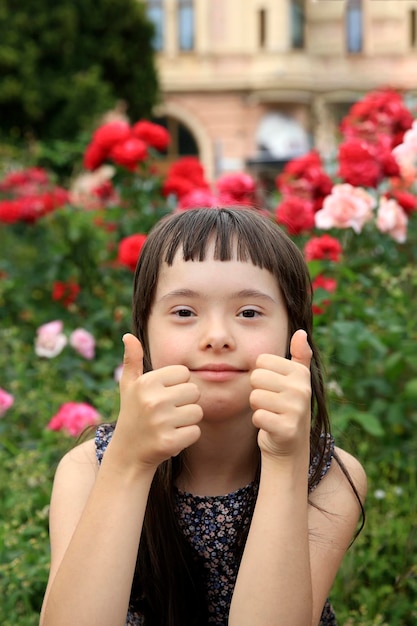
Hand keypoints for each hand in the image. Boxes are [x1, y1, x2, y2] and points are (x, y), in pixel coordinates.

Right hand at [114, 333, 202, 470]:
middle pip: (194, 391)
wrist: (128, 454)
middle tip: (167, 412)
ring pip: (197, 412)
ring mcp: (161, 422)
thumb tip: (128, 335)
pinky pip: (196, 432)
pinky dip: (187, 436)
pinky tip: (171, 438)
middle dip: (185, 402)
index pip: (184, 373)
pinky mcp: (169, 442)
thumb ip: (132, 360)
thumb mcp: (129, 386)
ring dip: (187, 420)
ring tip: (168, 425)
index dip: (177, 384)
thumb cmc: (132, 414)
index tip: (163, 395)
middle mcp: (153, 400)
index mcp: (146, 382)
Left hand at [250, 329, 311, 461]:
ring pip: (255, 397)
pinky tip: (271, 426)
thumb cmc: (287, 407)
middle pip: (256, 377)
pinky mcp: (287, 429)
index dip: (262, 376)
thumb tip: (302, 333)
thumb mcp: (296, 380)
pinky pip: (257, 416)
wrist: (290, 445)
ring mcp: (296, 409)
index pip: (261, 361)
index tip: (274, 388)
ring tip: (272, 413)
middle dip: (258, 391)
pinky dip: (260, 422)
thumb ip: (300, 356)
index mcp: (300, 373)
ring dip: (258, 407)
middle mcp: (302, 389)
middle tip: (271, 403)